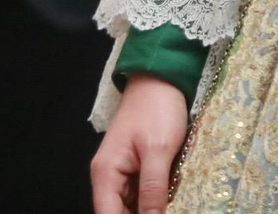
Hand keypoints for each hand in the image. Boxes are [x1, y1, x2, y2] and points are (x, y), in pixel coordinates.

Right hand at [91, 73, 188, 213]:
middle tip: (169, 209)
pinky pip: (140, 191)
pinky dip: (153, 197)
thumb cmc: (157, 109)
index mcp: (106, 174)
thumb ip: (152, 189)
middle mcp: (108, 176)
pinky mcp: (135, 165)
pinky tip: (169, 197)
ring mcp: (121, 171)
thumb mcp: (159, 150)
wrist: (160, 77)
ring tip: (171, 204)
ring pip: (131, 204)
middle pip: (119, 212)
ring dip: (149, 208)